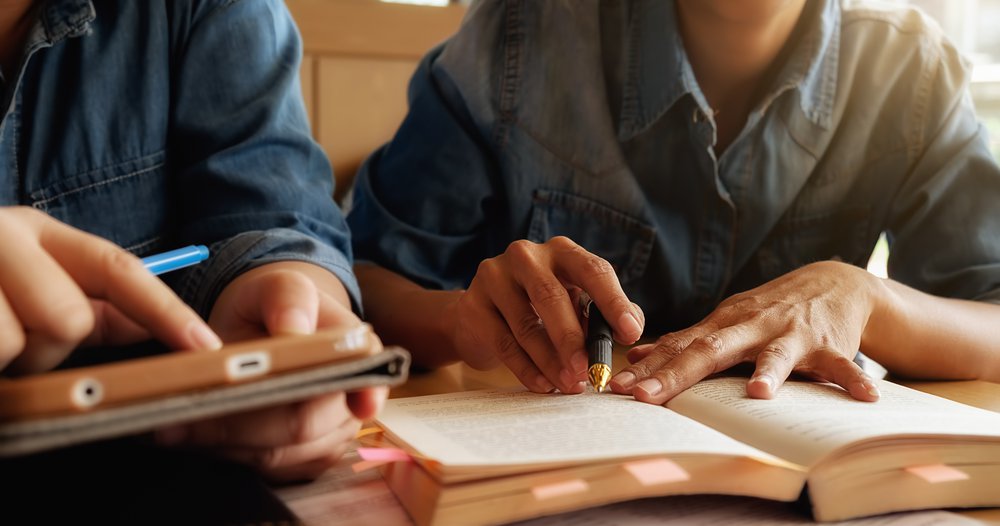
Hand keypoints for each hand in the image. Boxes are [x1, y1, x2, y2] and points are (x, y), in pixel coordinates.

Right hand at [0, 207, 220, 373]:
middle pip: (69, 319)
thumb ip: (96, 306)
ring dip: (2, 361)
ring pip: (18, 345)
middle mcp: (5, 237)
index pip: (120, 270)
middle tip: (12, 347)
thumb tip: (152, 327)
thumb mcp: (32, 284)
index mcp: (38, 232)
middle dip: (46, 349)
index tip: (206, 344)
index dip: (167, 311)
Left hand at [158, 261, 387, 480]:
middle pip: (302, 426)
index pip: (365, 380)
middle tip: (186, 409)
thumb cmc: (273, 305)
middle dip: (242, 421)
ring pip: (276, 455)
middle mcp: (352, 400)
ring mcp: (328, 436)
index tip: (349, 404)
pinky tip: (193, 434)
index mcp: (359, 353)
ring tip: (174, 422)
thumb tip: (294, 330)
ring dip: (224, 441)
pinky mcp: (299, 460)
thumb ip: (289, 297)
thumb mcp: (277, 285)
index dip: (361, 395)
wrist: (262, 329)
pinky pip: (262, 469)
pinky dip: (224, 454)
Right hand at [446, 237, 643, 393]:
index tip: (630, 334)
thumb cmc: (540, 308)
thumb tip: (632, 328)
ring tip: (569, 384)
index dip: (613, 302)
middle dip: (573, 338)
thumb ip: (605, 314)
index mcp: (561, 251)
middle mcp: (526, 256)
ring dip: (551, 360)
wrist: (480, 314)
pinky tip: (544, 384)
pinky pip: (504, 343)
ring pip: (526, 324)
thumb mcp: (576, 303)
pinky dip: (527, 369)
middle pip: (551, 296)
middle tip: (589, 369)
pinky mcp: (473, 305)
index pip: (592, 270)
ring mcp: (494, 277)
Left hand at [610, 261, 882, 403]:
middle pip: (709, 351)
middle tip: (646, 396)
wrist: (833, 282)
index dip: (647, 367)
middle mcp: (751, 325)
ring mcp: (790, 333)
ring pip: (776, 352)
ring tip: (759, 393)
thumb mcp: (725, 321)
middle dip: (676, 374)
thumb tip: (635, 356)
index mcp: (722, 324)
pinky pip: (842, 365)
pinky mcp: (828, 344)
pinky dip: (853, 379)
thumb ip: (685, 342)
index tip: (617, 387)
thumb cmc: (768, 311)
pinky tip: (864, 398)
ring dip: (769, 371)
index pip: (678, 347)